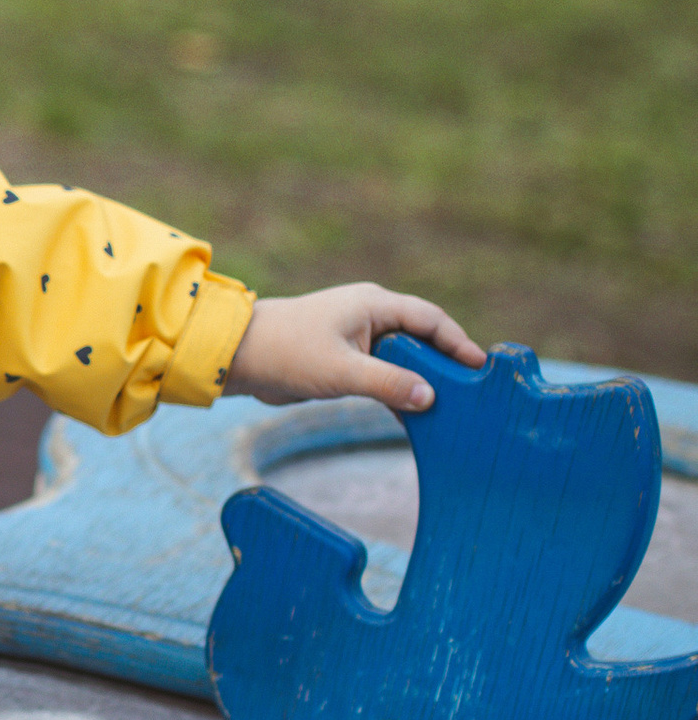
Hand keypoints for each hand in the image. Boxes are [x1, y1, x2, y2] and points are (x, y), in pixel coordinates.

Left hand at [227, 285, 485, 415]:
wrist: (238, 356)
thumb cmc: (287, 352)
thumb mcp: (342, 371)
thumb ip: (387, 383)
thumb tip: (429, 397)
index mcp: (374, 304)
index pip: (430, 319)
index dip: (458, 342)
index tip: (481, 368)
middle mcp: (371, 315)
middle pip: (422, 337)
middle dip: (446, 362)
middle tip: (474, 392)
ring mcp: (358, 336)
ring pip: (404, 357)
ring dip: (422, 379)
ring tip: (452, 408)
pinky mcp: (346, 358)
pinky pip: (384, 372)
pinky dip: (399, 388)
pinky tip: (415, 415)